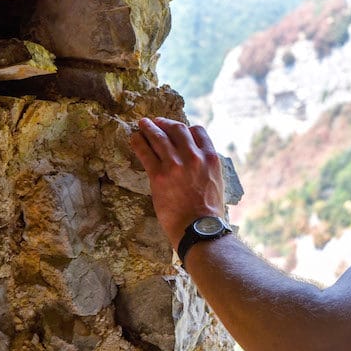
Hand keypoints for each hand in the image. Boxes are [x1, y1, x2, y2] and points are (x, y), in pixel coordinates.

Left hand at [130, 117, 225, 248]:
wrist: (199, 228)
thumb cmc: (209, 211)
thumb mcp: (216, 182)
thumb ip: (206, 167)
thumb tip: (196, 161)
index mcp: (211, 158)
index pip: (198, 131)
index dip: (186, 128)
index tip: (177, 129)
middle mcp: (194, 157)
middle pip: (177, 129)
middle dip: (165, 123)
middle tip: (156, 122)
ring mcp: (176, 165)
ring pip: (159, 137)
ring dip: (149, 127)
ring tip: (142, 124)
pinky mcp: (159, 176)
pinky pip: (145, 152)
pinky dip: (139, 142)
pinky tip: (134, 138)